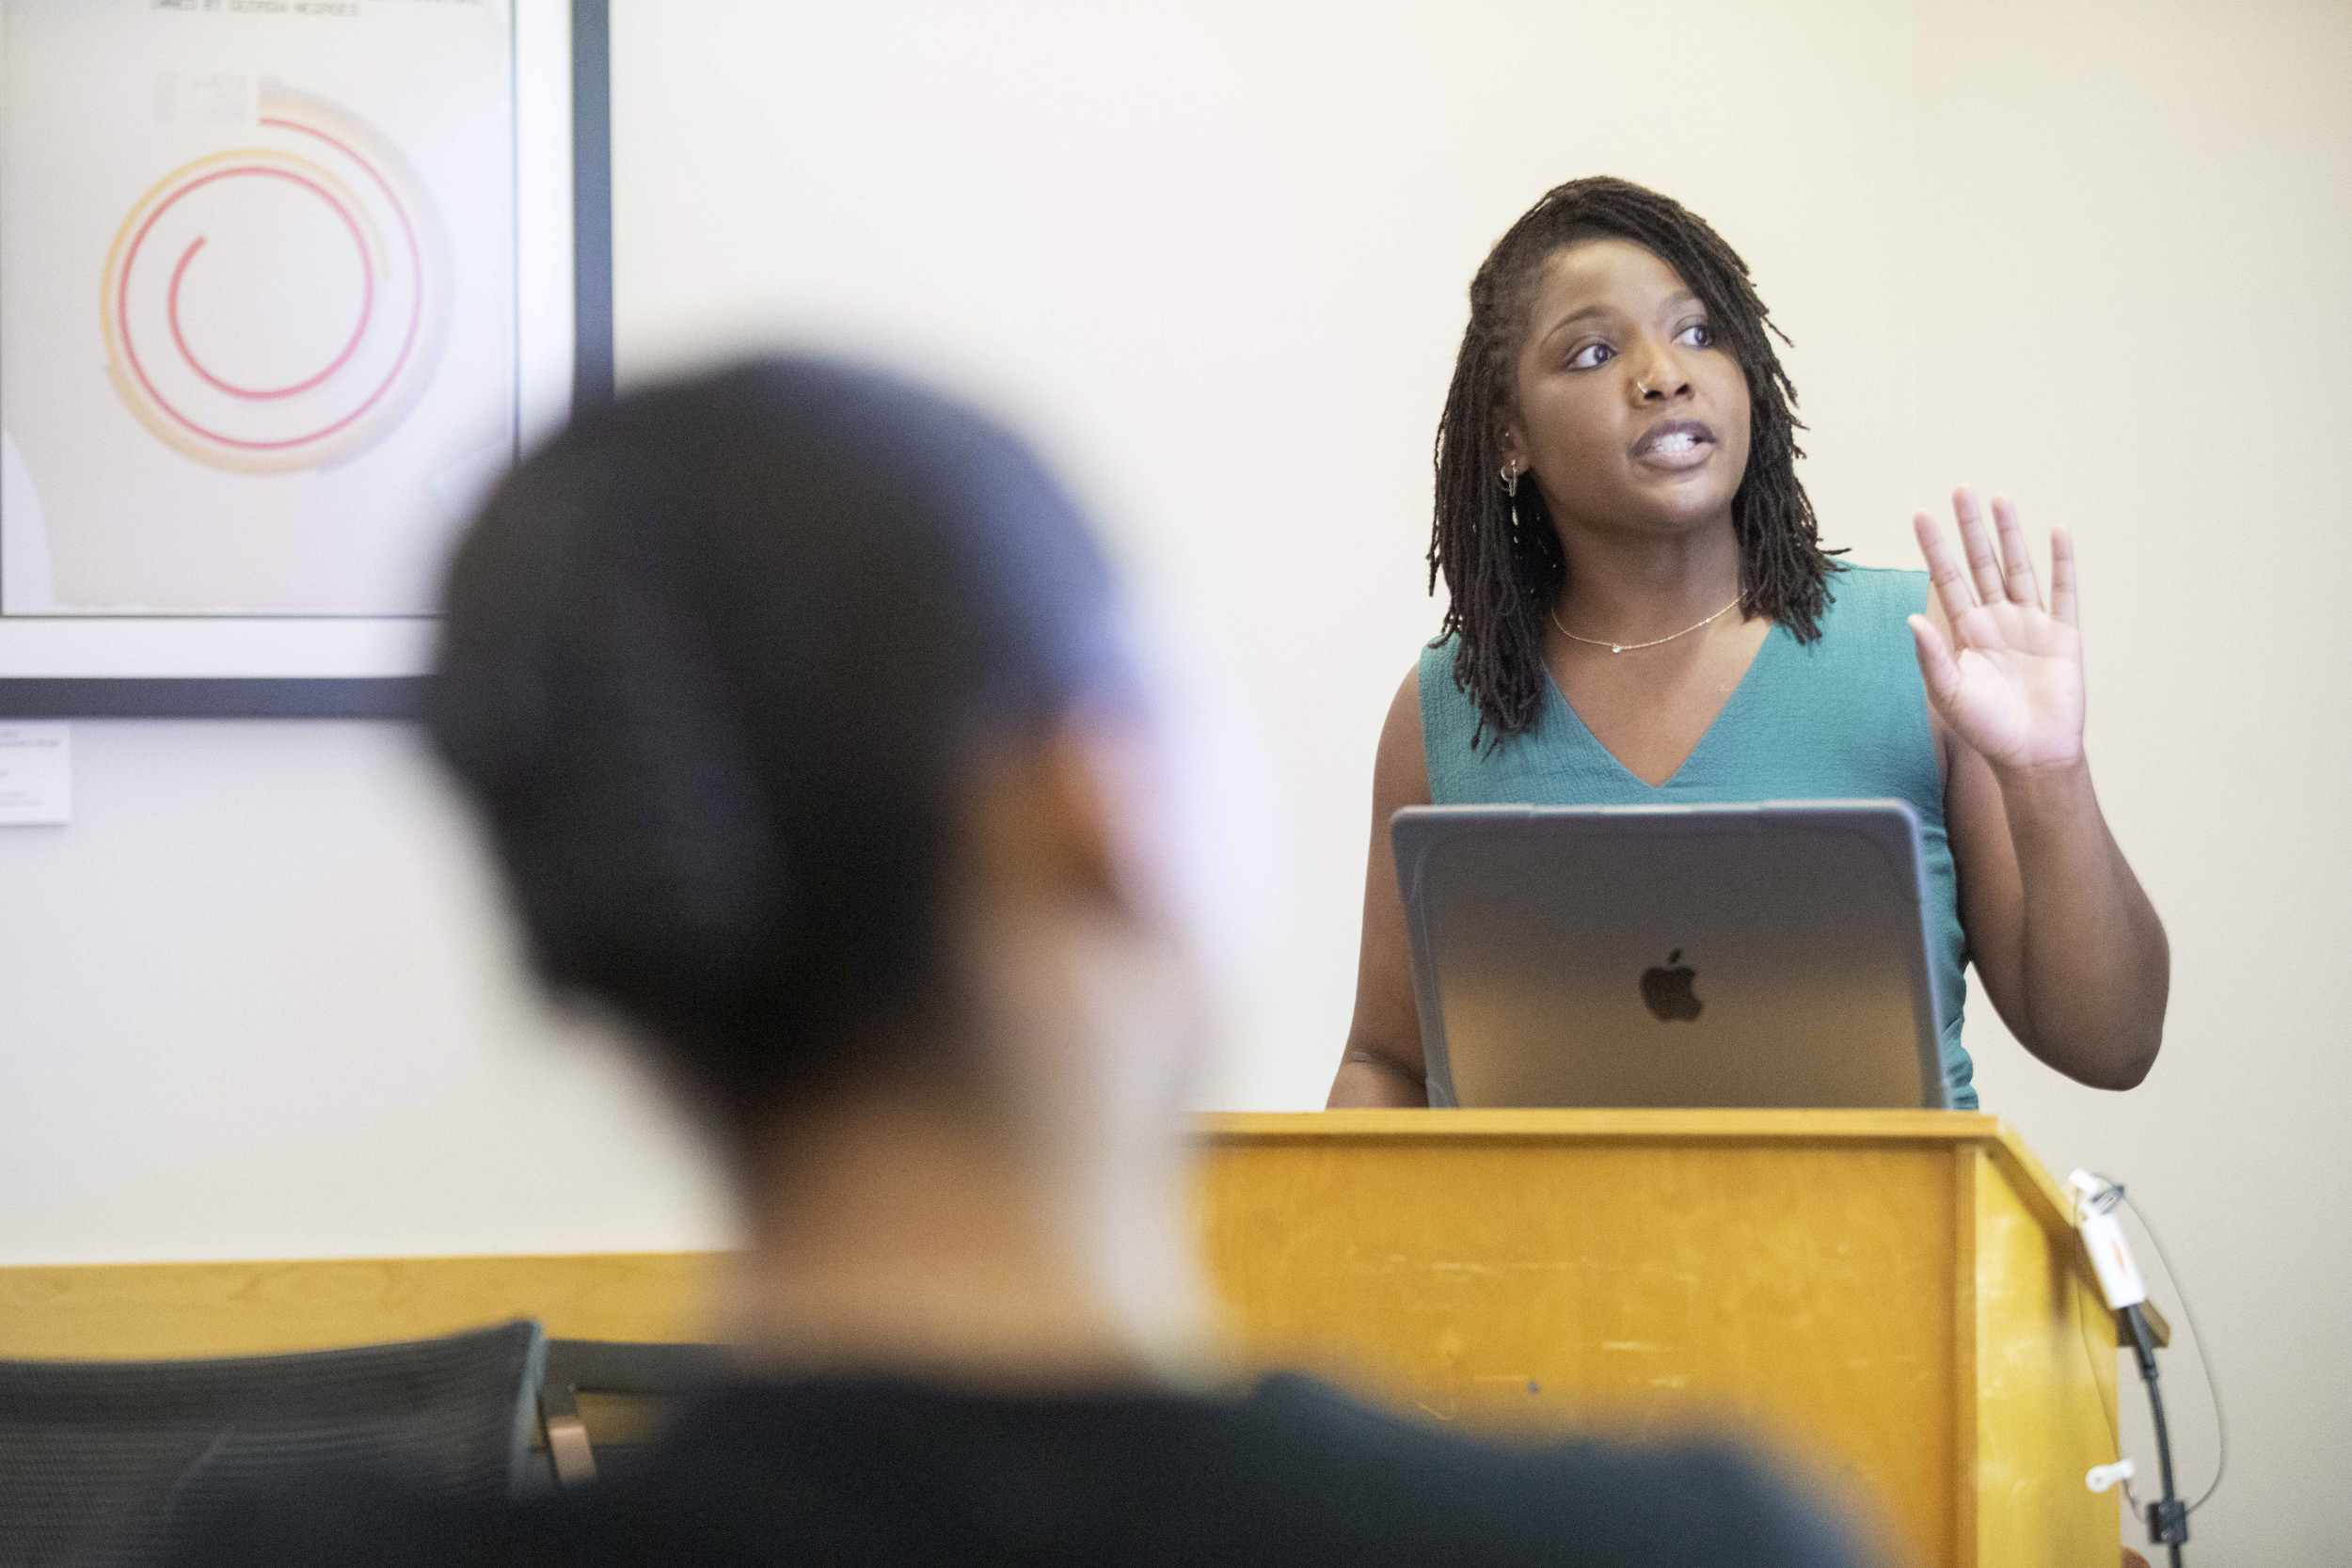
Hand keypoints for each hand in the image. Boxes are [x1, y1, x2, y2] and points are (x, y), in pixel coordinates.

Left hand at [1907, 489, 2084, 775]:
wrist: (2032, 755)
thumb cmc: (1986, 729)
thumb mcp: (1949, 693)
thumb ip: (1931, 656)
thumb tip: (1912, 617)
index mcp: (1965, 632)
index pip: (1947, 579)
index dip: (1935, 548)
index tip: (1921, 516)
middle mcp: (1996, 620)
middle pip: (1981, 563)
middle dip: (1970, 528)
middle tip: (1960, 489)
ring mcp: (2030, 624)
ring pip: (2018, 568)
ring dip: (2010, 534)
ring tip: (1999, 499)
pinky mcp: (2063, 634)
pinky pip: (2063, 591)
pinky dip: (2062, 562)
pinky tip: (2058, 532)